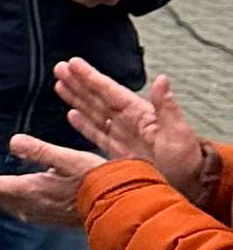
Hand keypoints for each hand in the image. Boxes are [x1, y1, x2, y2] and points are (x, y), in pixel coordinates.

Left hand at [0, 137, 98, 226]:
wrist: (123, 208)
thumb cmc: (97, 180)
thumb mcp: (68, 158)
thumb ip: (39, 150)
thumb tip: (12, 142)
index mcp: (33, 191)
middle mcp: (35, 207)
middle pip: (2, 199)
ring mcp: (47, 216)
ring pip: (15, 208)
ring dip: (2, 199)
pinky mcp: (59, 220)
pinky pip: (30, 213)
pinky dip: (19, 205)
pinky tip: (26, 203)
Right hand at [54, 58, 211, 200]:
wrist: (189, 186)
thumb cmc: (186, 160)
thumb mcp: (178, 132)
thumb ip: (166, 107)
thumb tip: (162, 79)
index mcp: (139, 114)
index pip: (110, 91)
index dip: (91, 77)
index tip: (73, 63)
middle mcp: (128, 122)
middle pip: (98, 98)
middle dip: (79, 83)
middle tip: (59, 68)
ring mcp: (122, 136)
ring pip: (94, 112)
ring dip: (77, 98)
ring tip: (60, 85)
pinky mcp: (119, 152)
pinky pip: (97, 134)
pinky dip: (84, 124)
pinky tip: (72, 115)